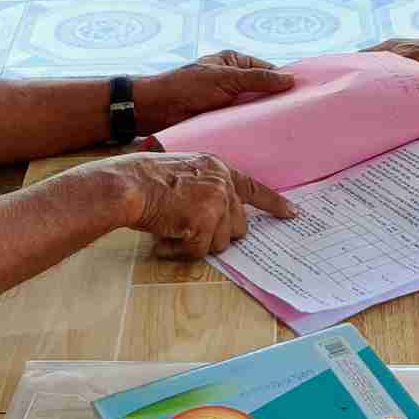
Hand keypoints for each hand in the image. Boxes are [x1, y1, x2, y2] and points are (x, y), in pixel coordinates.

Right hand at [103, 151, 297, 258]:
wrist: (127, 185)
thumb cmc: (144, 182)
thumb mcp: (184, 174)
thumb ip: (205, 189)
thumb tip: (218, 220)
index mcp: (217, 168)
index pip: (253, 188)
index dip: (273, 203)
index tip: (291, 214)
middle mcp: (222, 183)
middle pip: (237, 226)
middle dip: (215, 234)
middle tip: (188, 229)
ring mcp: (216, 201)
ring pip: (220, 241)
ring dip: (197, 243)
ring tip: (172, 229)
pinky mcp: (205, 220)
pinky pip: (200, 250)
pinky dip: (182, 251)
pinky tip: (166, 237)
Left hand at [134, 50, 295, 132]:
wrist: (157, 110)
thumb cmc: (187, 85)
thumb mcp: (226, 78)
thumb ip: (258, 79)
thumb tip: (289, 80)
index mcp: (234, 63)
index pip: (267, 70)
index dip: (283, 81)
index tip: (303, 94)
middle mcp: (233, 81)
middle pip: (263, 91)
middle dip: (277, 102)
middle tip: (300, 114)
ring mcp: (228, 102)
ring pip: (254, 109)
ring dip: (265, 118)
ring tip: (289, 128)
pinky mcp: (222, 121)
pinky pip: (243, 124)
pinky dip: (253, 128)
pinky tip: (267, 136)